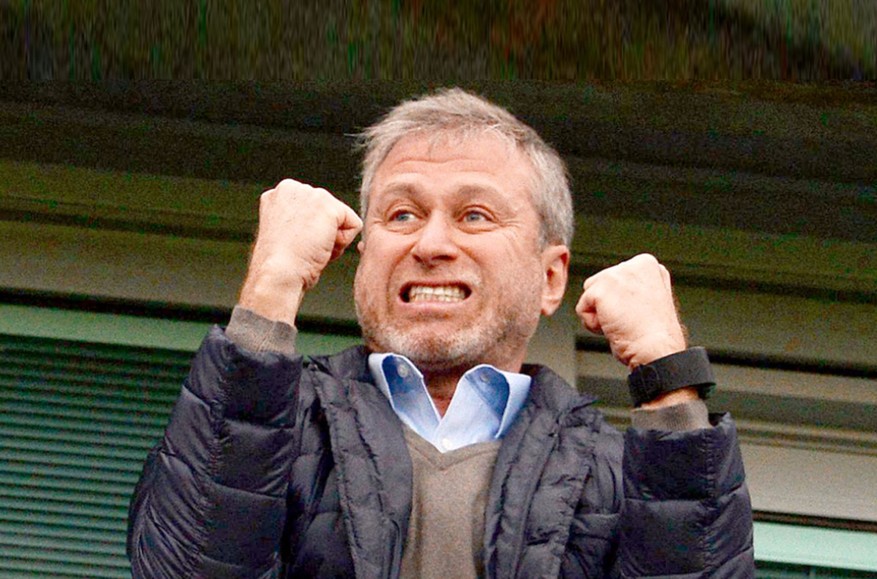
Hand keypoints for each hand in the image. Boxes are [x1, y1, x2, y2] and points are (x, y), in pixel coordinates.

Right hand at [238, 179, 362, 323]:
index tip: (292, 244)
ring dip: (332, 240)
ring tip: (310, 248)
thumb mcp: (285, 234)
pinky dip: (344, 243)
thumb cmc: (279, 265)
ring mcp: (311, 194)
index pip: (313, 209)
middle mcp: (293, 187)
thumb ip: (301, 220)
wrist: (277, 274)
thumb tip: (319, 224)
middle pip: (328, 212)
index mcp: (280, 193)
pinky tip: (322, 247)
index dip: (309, 233)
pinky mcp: (329, 206)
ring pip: (341, 218)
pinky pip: (354, 225)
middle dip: (321, 234)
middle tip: (302, 248)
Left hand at [576, 254, 686, 369]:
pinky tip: (613, 327)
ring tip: (622, 323)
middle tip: (630, 320)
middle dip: (609, 305)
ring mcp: (615, 275)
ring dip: (599, 313)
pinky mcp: (600, 290)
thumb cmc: (655, 334)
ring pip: (589, 294)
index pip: (616, 278)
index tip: (640, 312)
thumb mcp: (650, 298)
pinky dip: (592, 324)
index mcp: (647, 264)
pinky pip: (582, 308)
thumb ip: (634, 286)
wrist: (656, 350)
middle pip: (600, 283)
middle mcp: (632, 265)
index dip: (622, 301)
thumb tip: (617, 288)